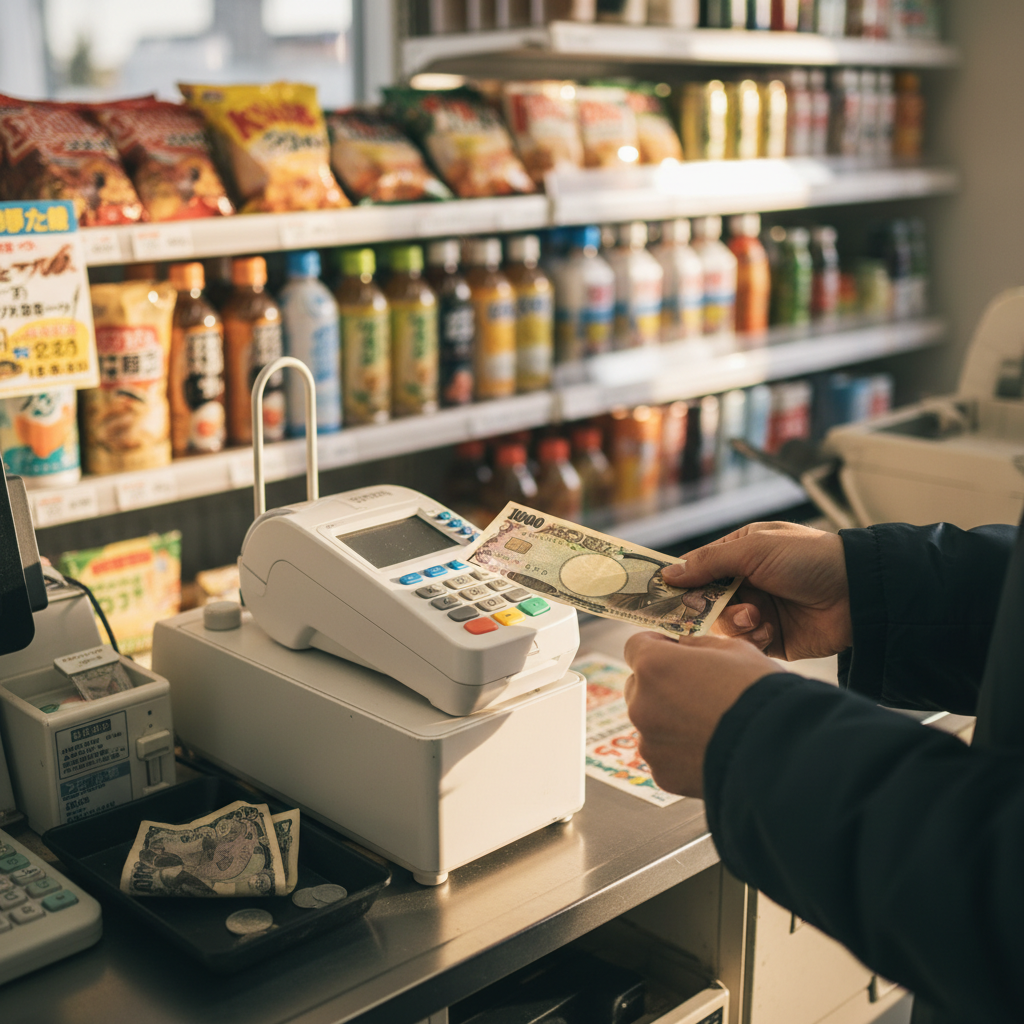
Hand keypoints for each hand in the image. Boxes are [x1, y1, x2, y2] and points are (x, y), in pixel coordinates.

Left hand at [623, 631, 777, 797]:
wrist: (784, 753)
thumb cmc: (763, 696)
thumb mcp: (735, 651)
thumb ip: (699, 645)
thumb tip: (684, 646)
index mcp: (654, 666)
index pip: (635, 647)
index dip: (656, 646)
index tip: (671, 650)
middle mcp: (642, 704)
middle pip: (639, 686)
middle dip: (661, 684)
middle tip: (697, 690)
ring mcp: (650, 743)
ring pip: (650, 723)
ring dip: (670, 720)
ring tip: (711, 723)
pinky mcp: (663, 776)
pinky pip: (664, 755)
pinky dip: (680, 751)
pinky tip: (712, 747)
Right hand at [662, 522, 851, 661]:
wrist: (858, 594)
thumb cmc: (809, 558)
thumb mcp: (754, 549)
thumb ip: (709, 562)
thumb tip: (668, 573)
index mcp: (740, 553)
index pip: (697, 568)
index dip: (678, 581)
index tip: (657, 594)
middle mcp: (745, 582)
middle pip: (702, 601)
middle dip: (706, 607)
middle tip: (710, 609)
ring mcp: (757, 611)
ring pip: (721, 625)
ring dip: (734, 623)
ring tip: (757, 617)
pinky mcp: (770, 639)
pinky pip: (743, 644)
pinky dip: (751, 639)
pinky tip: (768, 631)